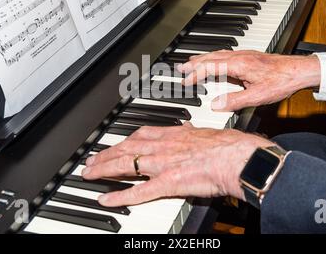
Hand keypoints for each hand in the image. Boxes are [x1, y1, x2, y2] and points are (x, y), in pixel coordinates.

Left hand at [82, 123, 273, 206]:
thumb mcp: (204, 132)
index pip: (139, 135)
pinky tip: (105, 198)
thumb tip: (187, 127)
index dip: (123, 140)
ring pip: (125, 165)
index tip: (114, 144)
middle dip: (105, 154)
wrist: (236, 157)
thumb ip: (191, 131)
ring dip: (104, 169)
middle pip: (126, 148)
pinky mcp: (167, 183)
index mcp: (172, 134)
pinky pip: (138, 191)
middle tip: (91, 159)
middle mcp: (162, 147)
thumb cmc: (226, 145)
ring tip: (89, 173)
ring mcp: (162, 165)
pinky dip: (119, 195)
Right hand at [177, 50, 320, 111]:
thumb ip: (234, 101)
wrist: (301, 71)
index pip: (210, 67)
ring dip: (202, 59)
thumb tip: (215, 105)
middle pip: (210, 57)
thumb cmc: (282, 81)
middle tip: (180, 69)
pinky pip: (224, 55)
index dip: (195, 75)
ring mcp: (244, 55)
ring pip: (217, 54)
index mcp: (239, 64)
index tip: (185, 82)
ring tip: (191, 63)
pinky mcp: (248, 57)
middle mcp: (239, 56)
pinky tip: (213, 62)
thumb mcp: (257, 96)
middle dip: (194, 63)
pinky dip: (213, 58)